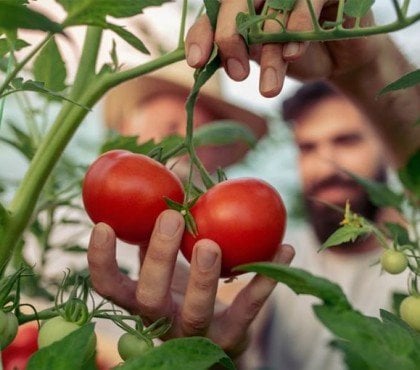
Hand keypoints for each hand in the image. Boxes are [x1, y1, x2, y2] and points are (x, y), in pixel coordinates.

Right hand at [87, 209, 294, 356]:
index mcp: (142, 299)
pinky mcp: (229, 338)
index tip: (103, 224)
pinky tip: (285, 248)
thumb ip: (161, 225)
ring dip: (203, 277)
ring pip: (195, 311)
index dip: (102, 260)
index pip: (110, 286)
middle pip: (149, 297)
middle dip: (158, 257)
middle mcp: (163, 320)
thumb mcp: (168, 257)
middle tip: (170, 217)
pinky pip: (247, 310)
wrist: (216, 329)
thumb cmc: (184, 283)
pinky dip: (265, 281)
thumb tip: (168, 174)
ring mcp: (196, 333)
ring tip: (211, 243)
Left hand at [186, 0, 381, 96]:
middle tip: (237, 76)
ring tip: (269, 88)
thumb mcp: (261, 58)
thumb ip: (236, 53)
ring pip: (273, 9)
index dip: (202, 34)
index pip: (213, 13)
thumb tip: (202, 62)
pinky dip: (299, 27)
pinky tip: (293, 52)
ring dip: (269, 51)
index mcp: (244, 6)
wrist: (339, 59)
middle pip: (236, 1)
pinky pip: (309, 0)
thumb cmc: (294, 55)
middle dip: (230, 38)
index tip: (196, 62)